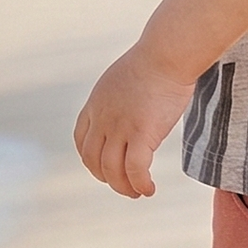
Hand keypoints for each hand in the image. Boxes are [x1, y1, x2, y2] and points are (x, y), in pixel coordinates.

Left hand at [72, 42, 196, 197]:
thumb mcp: (124, 77)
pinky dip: (140, 185)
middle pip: (93, 160)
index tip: (103, 167)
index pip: (81, 140)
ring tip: (137, 193)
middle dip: (106, 178)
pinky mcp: (141, 134)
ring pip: (112, 171)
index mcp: (96, 103)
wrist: (166, 54)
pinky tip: (149, 189)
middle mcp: (103, 118)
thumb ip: (121, 96)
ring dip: (123, 187)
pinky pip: (135, 170)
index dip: (90, 159)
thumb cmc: (156, 61)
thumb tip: (133, 102)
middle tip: (123, 185)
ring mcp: (120, 127)